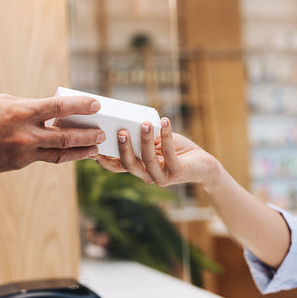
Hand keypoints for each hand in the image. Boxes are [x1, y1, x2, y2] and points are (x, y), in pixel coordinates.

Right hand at [0, 93, 104, 182]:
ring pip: (60, 153)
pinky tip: (71, 152)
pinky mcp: (21, 163)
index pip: (58, 107)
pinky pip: (46, 158)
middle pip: (65, 136)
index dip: (81, 105)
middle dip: (88, 135)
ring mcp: (24, 152)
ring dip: (81, 151)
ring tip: (95, 148)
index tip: (97, 104)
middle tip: (102, 133)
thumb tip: (50, 110)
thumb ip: (30, 106)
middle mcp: (26, 134)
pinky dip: (60, 154)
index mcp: (21, 112)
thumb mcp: (3, 102)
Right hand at [94, 117, 219, 187]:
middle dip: (123, 148)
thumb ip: (144, 137)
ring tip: (143, 124)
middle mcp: (147, 175)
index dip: (103, 159)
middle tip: (120, 131)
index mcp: (139, 168)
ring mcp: (162, 176)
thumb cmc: (178, 150)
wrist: (204, 164)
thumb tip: (132, 120)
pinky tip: (165, 122)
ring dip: (144, 141)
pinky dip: (166, 136)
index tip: (93, 145)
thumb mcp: (157, 142)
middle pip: (129, 165)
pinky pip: (169, 153)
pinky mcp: (177, 172)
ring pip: (148, 160)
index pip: (116, 167)